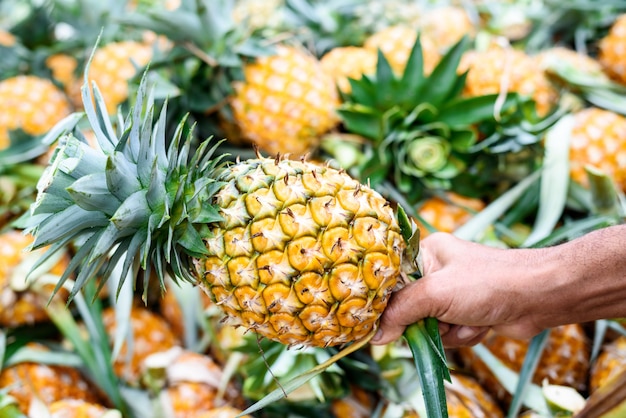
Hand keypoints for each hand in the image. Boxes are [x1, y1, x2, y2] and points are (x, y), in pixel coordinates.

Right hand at [371, 232, 545, 346]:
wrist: (540, 298)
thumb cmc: (489, 283)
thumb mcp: (436, 293)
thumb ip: (401, 312)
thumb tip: (375, 335)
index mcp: (427, 253)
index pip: (391, 278)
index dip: (385, 300)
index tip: (377, 319)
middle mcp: (436, 272)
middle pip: (408, 307)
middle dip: (425, 321)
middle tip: (438, 320)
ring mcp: (452, 294)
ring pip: (428, 325)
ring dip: (448, 331)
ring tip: (469, 319)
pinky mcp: (466, 314)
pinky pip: (448, 334)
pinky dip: (463, 335)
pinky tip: (480, 326)